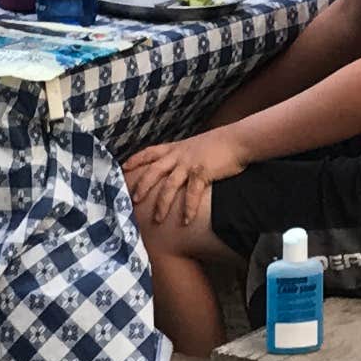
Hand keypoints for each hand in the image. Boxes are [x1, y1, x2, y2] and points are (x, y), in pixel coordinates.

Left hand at [126, 128, 249, 232]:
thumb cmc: (219, 144)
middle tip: (133, 201)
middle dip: (142, 187)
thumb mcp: (195, 146)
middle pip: (154, 172)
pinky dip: (188, 208)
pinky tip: (186, 220)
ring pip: (169, 186)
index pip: (149, 152)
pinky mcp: (202, 172)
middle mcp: (179, 155)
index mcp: (176, 148)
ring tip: (158, 220)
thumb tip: (177, 165)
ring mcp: (189, 164)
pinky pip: (192, 193)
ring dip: (162, 205)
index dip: (135, 160)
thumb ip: (183, 155)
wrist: (238, 139)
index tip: (123, 168)